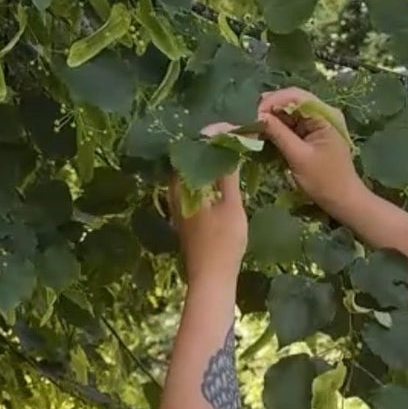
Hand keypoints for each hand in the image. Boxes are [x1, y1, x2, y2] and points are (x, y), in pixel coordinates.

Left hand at [168, 122, 247, 281]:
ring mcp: (177, 206)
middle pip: (189, 159)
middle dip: (210, 146)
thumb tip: (227, 144)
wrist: (210, 279)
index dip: (212, 135)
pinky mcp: (184, 217)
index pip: (193, 148)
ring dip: (208, 163)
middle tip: (232, 139)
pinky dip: (207, 178)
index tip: (232, 128)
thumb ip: (227, 175)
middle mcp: (175, 192)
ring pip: (191, 174)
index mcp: (183, 185)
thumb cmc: (223, 243)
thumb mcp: (231, 206)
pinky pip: (193, 188)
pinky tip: (221, 180)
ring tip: (230, 155)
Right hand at [257, 87, 369, 220]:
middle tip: (251, 123)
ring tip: (255, 130)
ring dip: (272, 120)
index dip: (272, 102)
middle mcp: (323, 114)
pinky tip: (265, 136)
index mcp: (325, 115)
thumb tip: (257, 117)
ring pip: (289, 114)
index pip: (295, 96)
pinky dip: (279, 130)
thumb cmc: (324, 181)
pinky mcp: (313, 135)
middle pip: (291, 102)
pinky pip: (292, 126)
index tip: (255, 116)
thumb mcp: (298, 157)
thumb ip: (278, 134)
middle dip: (270, 110)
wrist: (344, 201)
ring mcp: (318, 124)